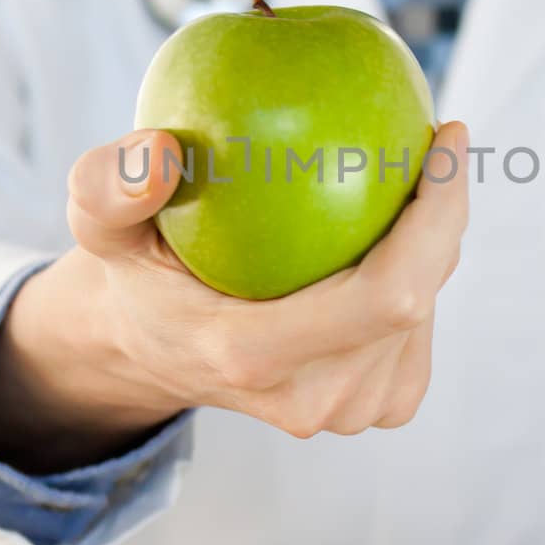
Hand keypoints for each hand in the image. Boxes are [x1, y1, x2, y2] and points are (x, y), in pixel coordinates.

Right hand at [0, 122, 469, 472]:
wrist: (149, 350)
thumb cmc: (135, 272)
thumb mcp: (98, 225)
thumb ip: (106, 186)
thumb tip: (159, 150)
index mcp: (254, 355)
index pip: (389, 294)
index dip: (439, 215)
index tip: (445, 133)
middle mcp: (310, 398)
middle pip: (421, 298)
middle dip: (444, 211)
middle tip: (431, 135)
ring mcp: (344, 411)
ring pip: (426, 312)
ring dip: (431, 240)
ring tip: (404, 175)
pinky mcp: (370, 406)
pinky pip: (420, 329)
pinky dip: (419, 272)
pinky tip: (396, 227)